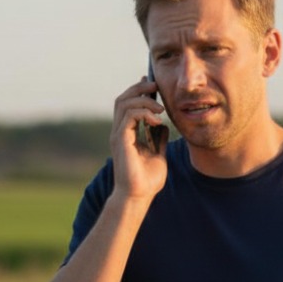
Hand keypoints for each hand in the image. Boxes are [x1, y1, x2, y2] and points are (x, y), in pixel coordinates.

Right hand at [109, 77, 168, 201]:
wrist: (139, 196)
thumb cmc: (147, 180)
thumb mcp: (158, 154)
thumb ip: (159, 139)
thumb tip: (164, 126)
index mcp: (126, 134)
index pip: (127, 104)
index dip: (138, 91)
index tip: (153, 85)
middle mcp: (119, 132)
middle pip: (122, 99)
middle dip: (139, 89)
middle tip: (156, 86)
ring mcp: (118, 136)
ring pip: (124, 104)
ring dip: (144, 100)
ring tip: (160, 109)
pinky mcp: (121, 141)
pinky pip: (129, 116)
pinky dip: (144, 113)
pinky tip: (157, 121)